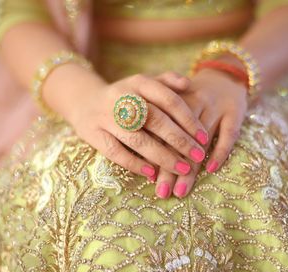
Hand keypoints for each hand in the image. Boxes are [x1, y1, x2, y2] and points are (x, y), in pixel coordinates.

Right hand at [67, 71, 208, 179]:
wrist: (84, 100)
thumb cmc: (125, 95)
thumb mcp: (143, 83)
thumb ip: (166, 81)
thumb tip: (188, 83)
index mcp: (138, 83)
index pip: (169, 100)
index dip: (188, 119)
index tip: (204, 137)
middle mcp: (122, 97)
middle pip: (155, 120)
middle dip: (180, 140)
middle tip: (198, 156)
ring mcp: (106, 117)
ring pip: (138, 139)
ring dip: (162, 156)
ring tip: (182, 169)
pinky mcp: (93, 134)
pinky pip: (116, 152)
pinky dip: (135, 164)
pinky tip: (152, 173)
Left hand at [155, 69, 247, 197]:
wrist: (225, 75)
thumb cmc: (191, 97)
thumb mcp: (172, 100)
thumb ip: (156, 120)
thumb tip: (142, 158)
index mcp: (173, 98)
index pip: (160, 130)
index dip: (154, 155)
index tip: (148, 180)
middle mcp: (193, 101)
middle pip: (178, 138)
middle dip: (169, 168)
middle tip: (162, 193)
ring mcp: (215, 106)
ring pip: (200, 140)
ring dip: (191, 167)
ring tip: (181, 191)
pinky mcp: (235, 112)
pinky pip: (228, 135)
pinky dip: (220, 152)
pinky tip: (211, 169)